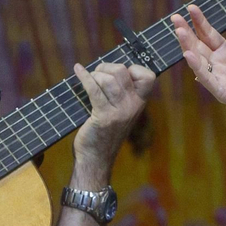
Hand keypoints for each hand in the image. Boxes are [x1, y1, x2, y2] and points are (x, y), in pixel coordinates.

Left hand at [72, 61, 155, 186]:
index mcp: (140, 103)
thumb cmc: (104, 131)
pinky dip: (84, 77)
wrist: (96, 157)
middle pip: (122, 72)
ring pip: (108, 80)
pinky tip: (77, 70)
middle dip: (106, 68)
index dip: (133, 69)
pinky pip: (94, 90)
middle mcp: (133, 106)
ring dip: (94, 75)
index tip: (119, 75)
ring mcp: (120, 112)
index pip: (148, 76)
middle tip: (97, 75)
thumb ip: (120, 93)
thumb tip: (106, 67)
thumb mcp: (120, 112)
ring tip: (89, 79)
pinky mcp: (103, 116)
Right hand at [171, 1, 225, 126]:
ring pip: (198, 60)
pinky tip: (189, 55)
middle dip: (186, 32)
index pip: (209, 34)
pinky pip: (207, 78)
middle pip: (198, 45)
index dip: (199, 21)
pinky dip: (198, 67)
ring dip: (188, 46)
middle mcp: (219, 63)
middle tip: (175, 18)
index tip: (191, 8)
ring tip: (180, 32)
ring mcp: (219, 77)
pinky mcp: (222, 91)